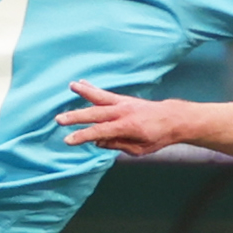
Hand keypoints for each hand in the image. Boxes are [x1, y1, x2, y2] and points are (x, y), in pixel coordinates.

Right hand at [56, 80, 183, 154]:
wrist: (172, 119)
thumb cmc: (157, 137)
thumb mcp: (139, 149)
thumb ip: (117, 145)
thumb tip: (97, 141)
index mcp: (127, 127)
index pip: (100, 132)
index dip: (83, 136)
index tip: (68, 140)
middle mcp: (123, 112)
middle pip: (95, 114)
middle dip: (76, 117)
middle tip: (59, 120)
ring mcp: (123, 103)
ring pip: (99, 98)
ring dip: (84, 92)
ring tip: (71, 86)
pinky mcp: (123, 99)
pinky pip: (104, 94)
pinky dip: (92, 89)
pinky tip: (81, 83)